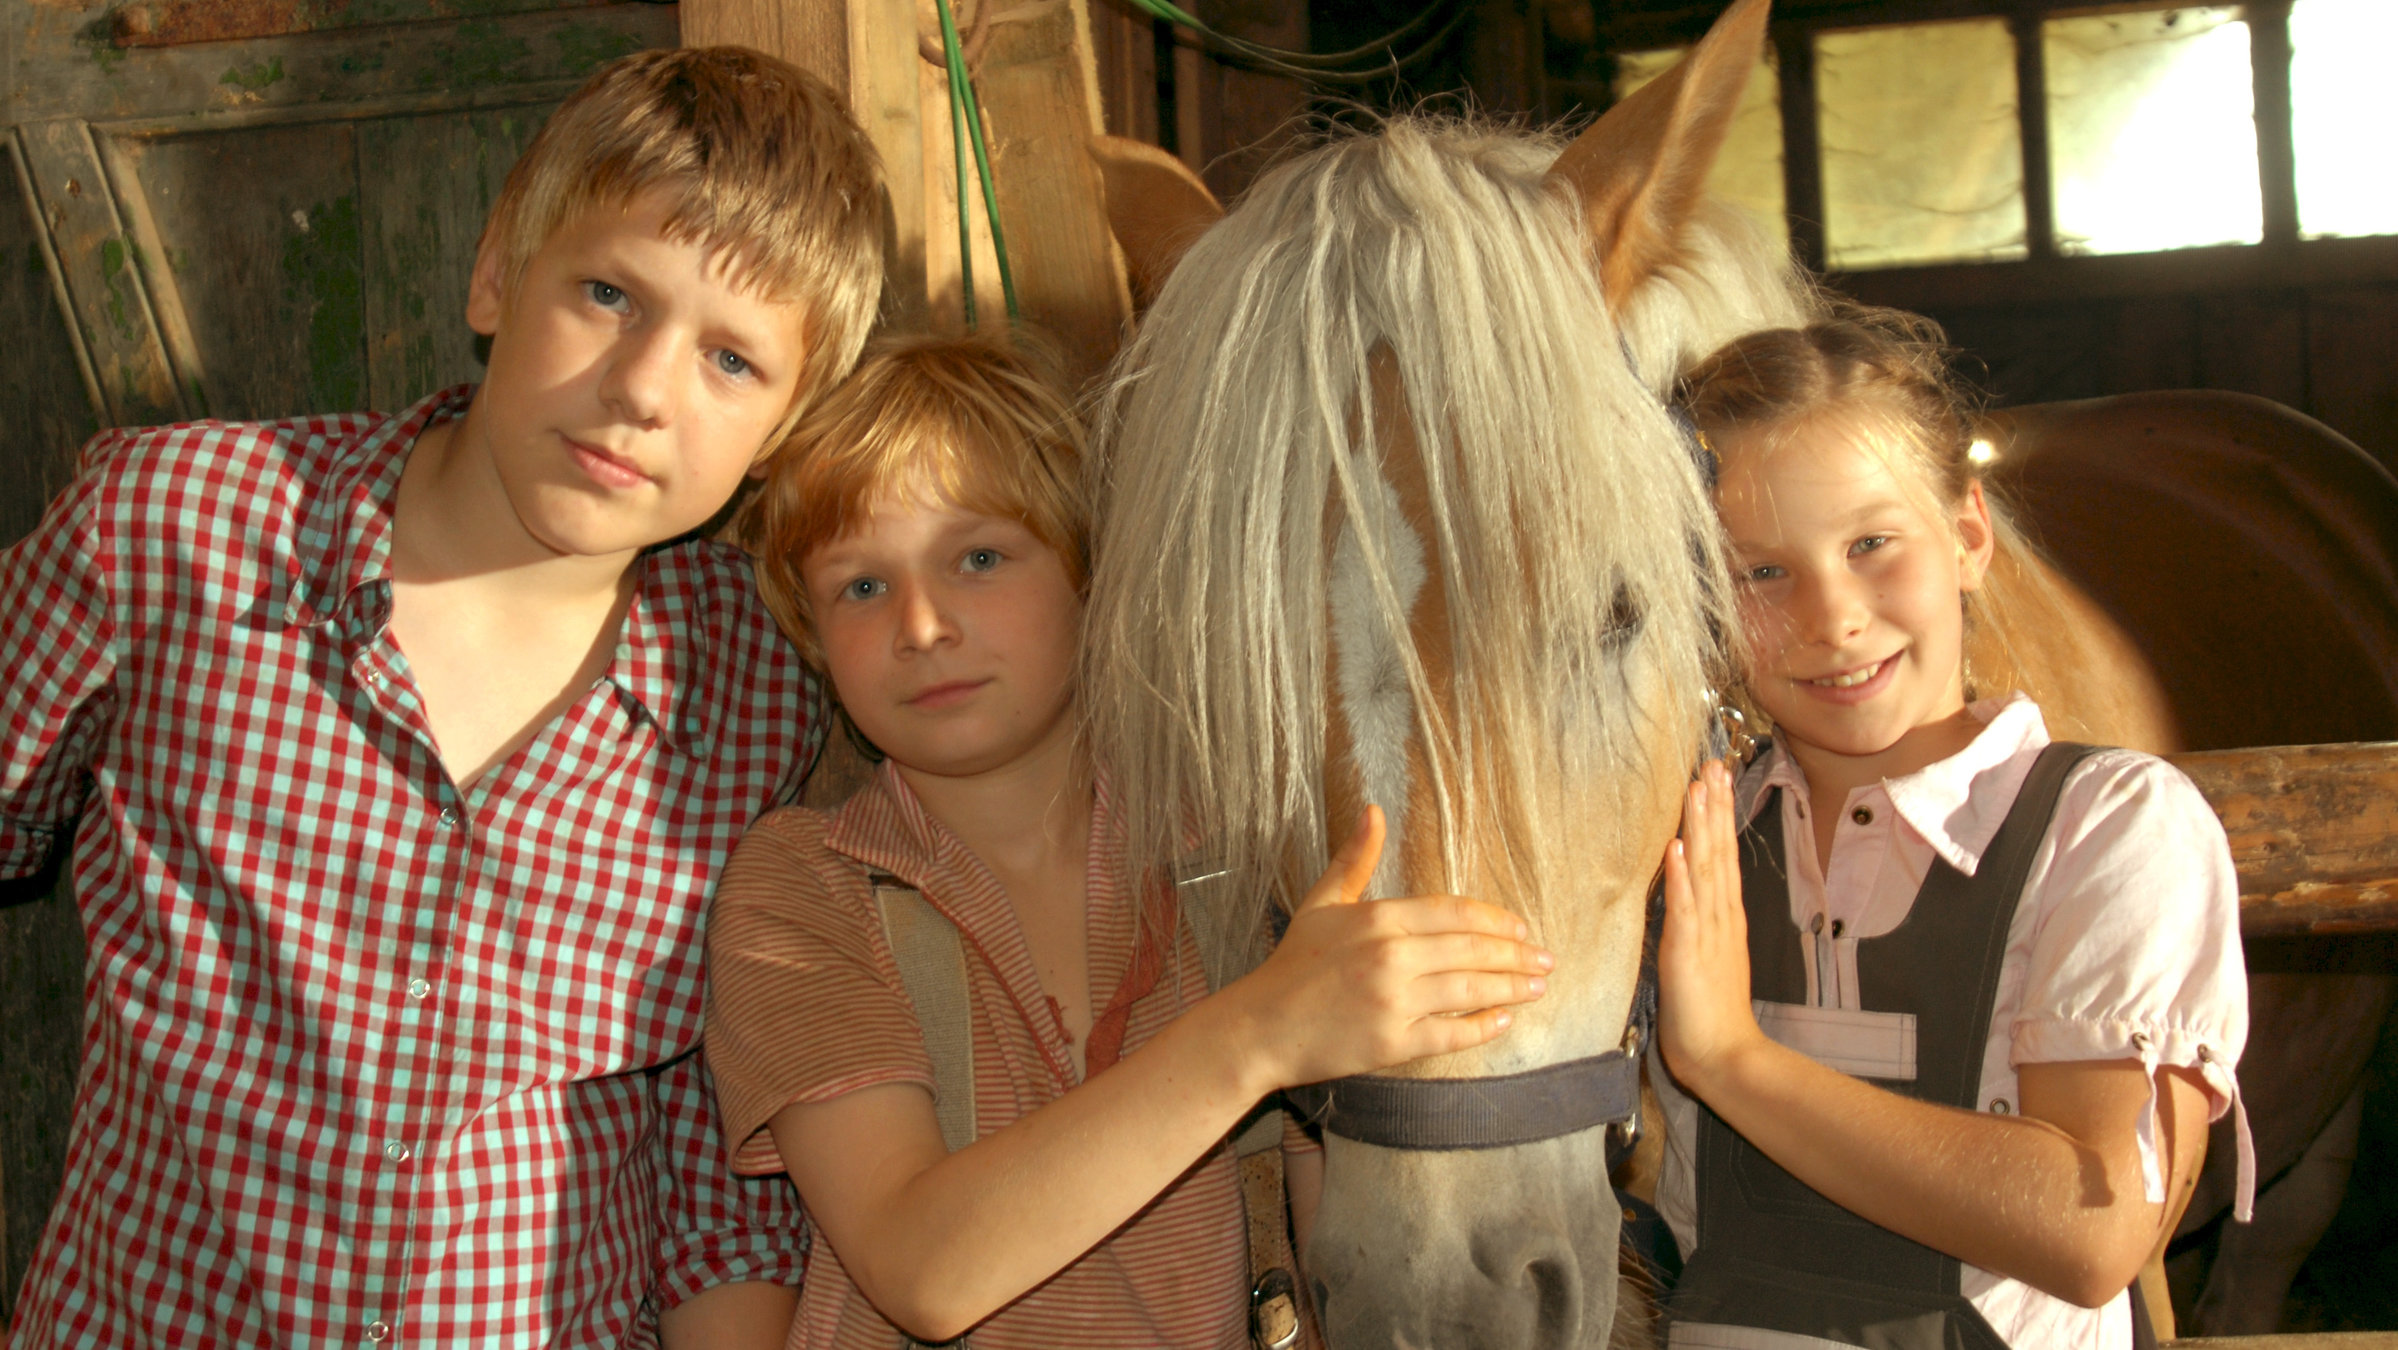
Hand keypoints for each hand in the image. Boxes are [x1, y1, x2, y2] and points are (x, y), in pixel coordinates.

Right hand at [1225, 805, 1552, 1093]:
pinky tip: (1504, 1020)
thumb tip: (1374, 809)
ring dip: (1512, 988)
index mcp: (1379, 918)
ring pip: (1470, 991)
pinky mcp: (1394, 1043)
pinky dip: (1483, 1027)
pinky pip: (1452, 1034)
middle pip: (1472, 950)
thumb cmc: (1293, 964)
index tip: (1522, 929)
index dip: (1496, 921)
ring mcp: (1395, 1002)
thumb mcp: (1322, 902)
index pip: (1455, 913)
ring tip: (1538, 987)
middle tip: (1546, 960)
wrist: (1260, 1026)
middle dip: (1516, 955)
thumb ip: (1355, 858)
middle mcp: (1392, 957)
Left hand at [1658, 759, 1765, 1094]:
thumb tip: (1687, 894)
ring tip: (1699, 787)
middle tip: (1713, 764)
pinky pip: (1684, 906)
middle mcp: (1720, 916)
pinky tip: (1679, 846)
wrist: (1725, 1056)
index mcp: (1723, 917)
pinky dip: (1682, 875)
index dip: (1719, 816)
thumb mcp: (1706, 958)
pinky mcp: (1688, 950)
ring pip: (1706, 868)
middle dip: (1715, 806)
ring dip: (1701, 826)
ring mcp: (1707, 931)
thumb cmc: (1710, 1014)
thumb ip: (1699, 925)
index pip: (1722, 856)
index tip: (1715, 779)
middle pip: (1719, 851)